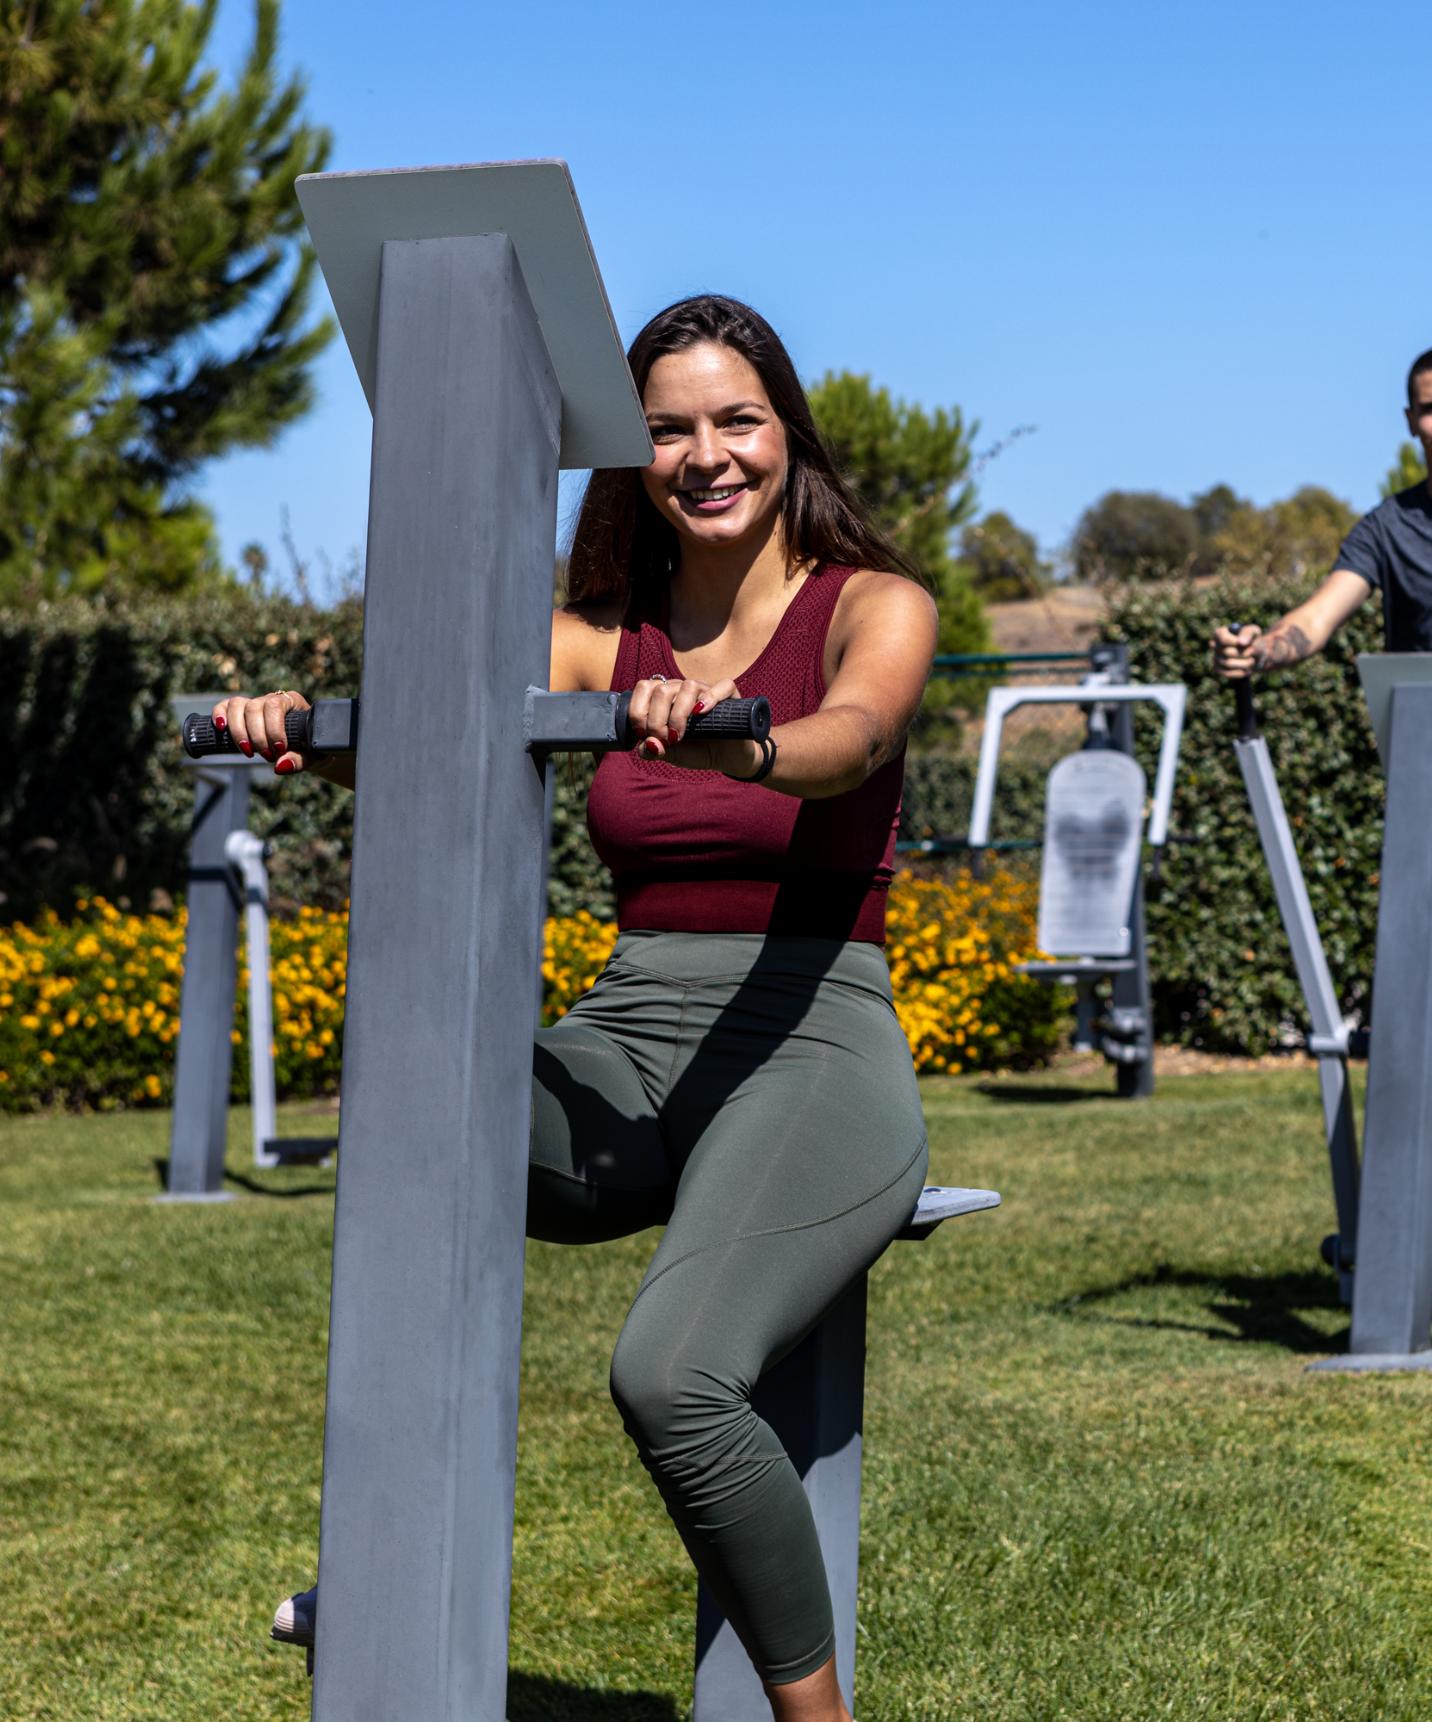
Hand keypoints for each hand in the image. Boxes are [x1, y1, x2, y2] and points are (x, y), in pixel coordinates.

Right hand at [210, 689, 311, 774]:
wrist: (305, 748)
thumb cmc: (309, 749)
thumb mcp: (311, 756)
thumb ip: (299, 761)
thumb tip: (279, 766)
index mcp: (292, 702)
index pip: (275, 706)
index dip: (273, 729)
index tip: (278, 750)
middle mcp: (271, 699)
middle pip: (254, 707)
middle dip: (257, 736)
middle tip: (268, 756)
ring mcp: (254, 703)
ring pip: (237, 705)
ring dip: (239, 731)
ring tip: (249, 752)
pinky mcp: (240, 712)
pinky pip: (225, 705)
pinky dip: (219, 714)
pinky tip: (221, 728)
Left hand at [626, 675, 753, 772]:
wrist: (723, 758)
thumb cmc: (694, 750)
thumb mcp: (668, 754)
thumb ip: (651, 751)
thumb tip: (648, 744)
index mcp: (664, 696)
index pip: (643, 688)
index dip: (639, 714)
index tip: (647, 736)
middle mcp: (683, 688)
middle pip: (662, 690)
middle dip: (658, 721)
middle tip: (667, 740)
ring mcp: (706, 690)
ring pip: (688, 686)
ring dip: (679, 715)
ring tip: (680, 736)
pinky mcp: (729, 695)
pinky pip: (722, 686)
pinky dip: (711, 698)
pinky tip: (702, 714)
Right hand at [1210, 623, 1261, 681]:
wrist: (1254, 654)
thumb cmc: (1252, 640)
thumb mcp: (1254, 632)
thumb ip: (1248, 633)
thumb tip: (1241, 642)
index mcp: (1220, 633)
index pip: (1223, 639)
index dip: (1235, 642)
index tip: (1247, 644)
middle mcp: (1214, 645)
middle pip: (1227, 652)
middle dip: (1243, 653)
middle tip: (1253, 652)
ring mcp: (1215, 658)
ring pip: (1228, 663)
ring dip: (1244, 663)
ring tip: (1252, 661)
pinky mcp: (1218, 669)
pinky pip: (1226, 673)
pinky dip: (1239, 672)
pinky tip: (1247, 670)